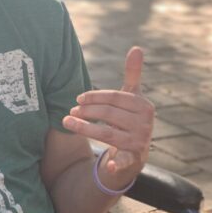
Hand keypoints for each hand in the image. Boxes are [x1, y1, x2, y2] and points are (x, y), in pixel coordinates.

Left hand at [62, 45, 154, 181]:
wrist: (135, 153)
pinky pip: (124, 160)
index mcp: (144, 106)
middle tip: (70, 112)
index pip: (115, 98)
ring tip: (66, 123)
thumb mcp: (131, 97)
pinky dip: (116, 163)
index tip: (78, 99)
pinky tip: (107, 164)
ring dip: (84, 128)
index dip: (95, 97)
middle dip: (87, 112)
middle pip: (109, 114)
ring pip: (108, 133)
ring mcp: (140, 142)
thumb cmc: (129, 119)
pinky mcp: (134, 159)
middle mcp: (145, 123)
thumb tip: (136, 48)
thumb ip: (133, 74)